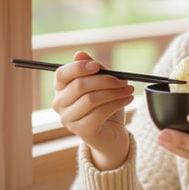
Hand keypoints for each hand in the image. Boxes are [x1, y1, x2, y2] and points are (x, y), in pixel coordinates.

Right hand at [52, 50, 133, 169]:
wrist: (111, 136)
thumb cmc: (104, 107)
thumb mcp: (100, 85)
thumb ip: (91, 70)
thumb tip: (80, 54)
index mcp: (61, 89)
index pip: (62, 74)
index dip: (79, 67)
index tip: (98, 66)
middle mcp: (59, 105)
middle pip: (80, 85)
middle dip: (105, 80)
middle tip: (124, 80)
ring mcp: (69, 120)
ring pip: (91, 99)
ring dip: (114, 92)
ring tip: (129, 90)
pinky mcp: (82, 131)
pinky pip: (100, 112)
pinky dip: (117, 103)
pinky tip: (128, 99)